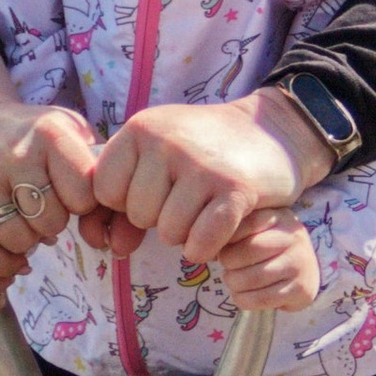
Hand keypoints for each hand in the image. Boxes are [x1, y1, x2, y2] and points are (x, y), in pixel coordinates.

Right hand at [0, 50, 98, 281]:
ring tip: (22, 225)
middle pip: (50, 222)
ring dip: (24, 243)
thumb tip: (114, 214)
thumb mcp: (69, 132)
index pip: (84, 196)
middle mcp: (12, 151)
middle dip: (51, 225)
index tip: (71, 197)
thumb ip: (97, 165)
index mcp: (50, 133)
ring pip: (16, 240)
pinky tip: (4, 252)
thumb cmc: (30, 138)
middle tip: (40, 213)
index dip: (81, 205)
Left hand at [87, 93, 304, 262]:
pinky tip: (217, 231)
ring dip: (186, 233)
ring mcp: (201, 165)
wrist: (271, 130)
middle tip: (186, 198)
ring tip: (203, 208)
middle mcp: (167, 142)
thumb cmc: (205, 150)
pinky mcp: (235, 189)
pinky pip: (201, 242)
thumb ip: (124, 197)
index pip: (104, 190)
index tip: (153, 191)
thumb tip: (113, 248)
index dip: (125, 200)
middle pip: (137, 214)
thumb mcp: (158, 155)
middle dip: (159, 217)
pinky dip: (206, 247)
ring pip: (168, 233)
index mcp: (141, 127)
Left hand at [218, 213, 320, 312]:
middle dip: (228, 263)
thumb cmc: (267, 247)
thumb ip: (230, 227)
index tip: (224, 246)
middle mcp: (292, 236)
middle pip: (245, 251)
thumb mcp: (252, 228)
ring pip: (250, 278)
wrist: (302, 271)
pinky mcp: (301, 289)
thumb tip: (200, 246)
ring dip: (234, 284)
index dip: (223, 240)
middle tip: (230, 266)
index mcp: (277, 215)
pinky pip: (259, 299)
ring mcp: (300, 263)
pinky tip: (246, 294)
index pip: (238, 224)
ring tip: (236, 280)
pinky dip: (244, 300)